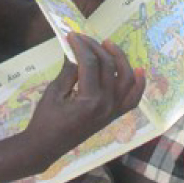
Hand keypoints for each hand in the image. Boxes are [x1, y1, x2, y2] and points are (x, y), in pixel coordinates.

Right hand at [24, 34, 144, 167]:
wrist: (45, 148)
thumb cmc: (45, 120)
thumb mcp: (54, 91)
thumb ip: (68, 70)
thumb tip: (75, 49)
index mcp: (89, 100)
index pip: (89, 63)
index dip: (80, 45)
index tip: (71, 34)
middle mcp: (106, 105)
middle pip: (107, 66)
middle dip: (94, 47)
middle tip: (82, 38)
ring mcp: (113, 111)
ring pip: (126, 78)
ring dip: (119, 58)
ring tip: (108, 44)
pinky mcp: (113, 115)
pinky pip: (132, 99)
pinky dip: (138, 84)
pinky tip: (139, 69)